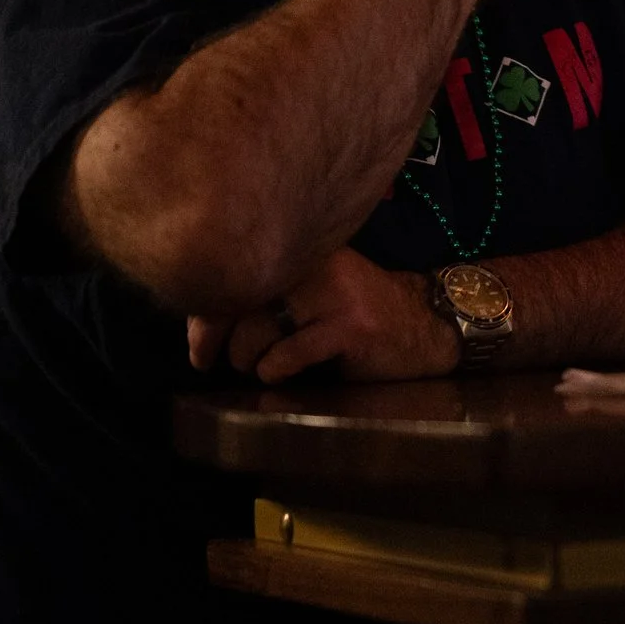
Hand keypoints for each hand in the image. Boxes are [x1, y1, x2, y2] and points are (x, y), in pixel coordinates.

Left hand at [187, 247, 459, 384]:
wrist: (426, 326)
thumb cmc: (359, 315)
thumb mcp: (317, 290)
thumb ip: (274, 291)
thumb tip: (206, 322)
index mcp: (307, 250)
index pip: (240, 270)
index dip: (207, 309)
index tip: (198, 342)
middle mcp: (319, 263)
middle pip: (240, 299)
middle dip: (218, 340)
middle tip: (216, 361)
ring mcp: (336, 294)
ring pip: (258, 329)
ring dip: (247, 358)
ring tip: (257, 367)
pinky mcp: (350, 326)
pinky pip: (288, 353)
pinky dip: (275, 370)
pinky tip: (282, 373)